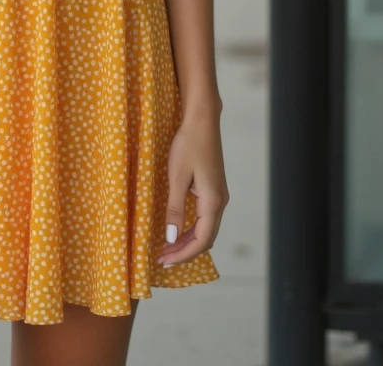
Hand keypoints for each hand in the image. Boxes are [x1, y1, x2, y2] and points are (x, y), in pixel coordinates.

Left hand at [156, 107, 228, 267]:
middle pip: (206, 238)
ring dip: (188, 240)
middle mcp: (220, 201)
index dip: (183, 254)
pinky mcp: (213, 188)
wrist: (202, 120)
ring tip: (167, 248)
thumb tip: (171, 238)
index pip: (201, 240)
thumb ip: (174, 209)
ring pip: (206, 228)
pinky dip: (192, 228)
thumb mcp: (177, 176)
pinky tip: (178, 230)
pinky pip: (204, 217)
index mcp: (212, 201)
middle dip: (185, 251)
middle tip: (162, 258)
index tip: (164, 261)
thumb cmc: (188, 144)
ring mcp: (219, 195)